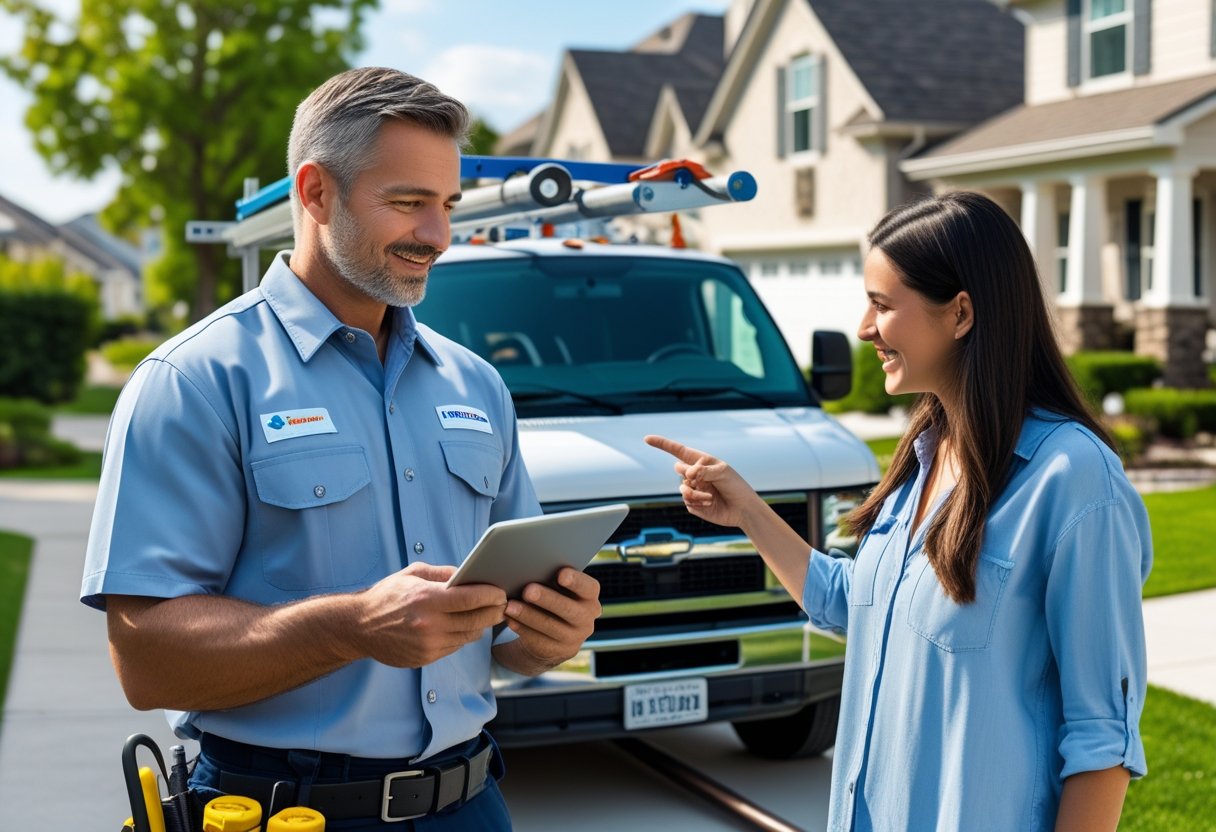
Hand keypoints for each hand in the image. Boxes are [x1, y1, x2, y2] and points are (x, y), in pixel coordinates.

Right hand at [355, 562, 506, 667]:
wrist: (358, 627)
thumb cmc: (386, 596)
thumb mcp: (412, 574)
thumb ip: (443, 573)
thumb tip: (469, 573)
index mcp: (426, 598)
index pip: (470, 598)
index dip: (491, 595)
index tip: (501, 591)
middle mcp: (429, 624)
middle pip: (475, 620)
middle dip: (494, 611)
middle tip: (503, 604)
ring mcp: (428, 644)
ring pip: (469, 636)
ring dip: (481, 625)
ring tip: (487, 614)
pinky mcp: (425, 658)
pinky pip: (455, 646)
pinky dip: (463, 636)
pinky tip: (464, 626)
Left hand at [501, 568, 601, 673]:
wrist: (555, 633)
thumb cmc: (554, 597)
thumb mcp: (559, 589)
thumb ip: (552, 579)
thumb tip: (531, 568)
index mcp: (589, 597)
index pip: (588, 588)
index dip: (576, 581)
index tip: (561, 574)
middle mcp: (586, 618)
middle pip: (568, 608)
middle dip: (547, 599)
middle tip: (528, 591)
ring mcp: (574, 637)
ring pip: (550, 626)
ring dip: (528, 615)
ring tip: (510, 606)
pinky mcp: (558, 651)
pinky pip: (538, 640)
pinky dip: (522, 628)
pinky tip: (509, 620)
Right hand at [644, 434, 761, 528]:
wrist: (743, 509)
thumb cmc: (736, 486)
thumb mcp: (722, 472)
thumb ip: (703, 470)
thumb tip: (686, 474)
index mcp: (701, 462)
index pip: (678, 451)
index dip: (662, 444)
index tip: (647, 439)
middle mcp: (695, 475)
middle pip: (678, 469)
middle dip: (688, 474)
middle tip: (700, 479)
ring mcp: (693, 489)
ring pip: (682, 488)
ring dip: (695, 493)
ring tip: (710, 498)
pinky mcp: (694, 504)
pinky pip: (687, 501)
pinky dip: (698, 502)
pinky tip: (710, 504)